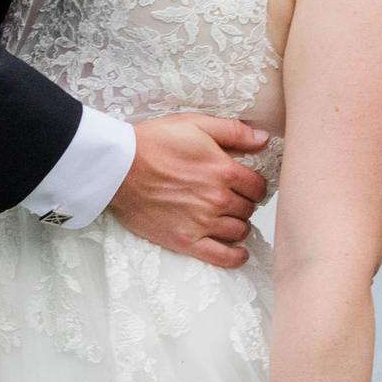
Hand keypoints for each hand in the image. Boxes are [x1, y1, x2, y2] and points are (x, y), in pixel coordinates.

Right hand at [110, 113, 269, 267]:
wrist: (118, 167)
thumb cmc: (154, 142)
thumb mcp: (196, 124)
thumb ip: (234, 131)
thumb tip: (264, 139)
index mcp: (224, 171)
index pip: (258, 186)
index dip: (255, 185)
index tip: (247, 185)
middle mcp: (217, 199)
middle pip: (248, 209)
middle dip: (244, 203)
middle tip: (233, 199)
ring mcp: (202, 223)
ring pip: (238, 231)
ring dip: (238, 225)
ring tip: (229, 218)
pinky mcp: (185, 241)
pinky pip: (221, 257)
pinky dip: (235, 257)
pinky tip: (239, 252)